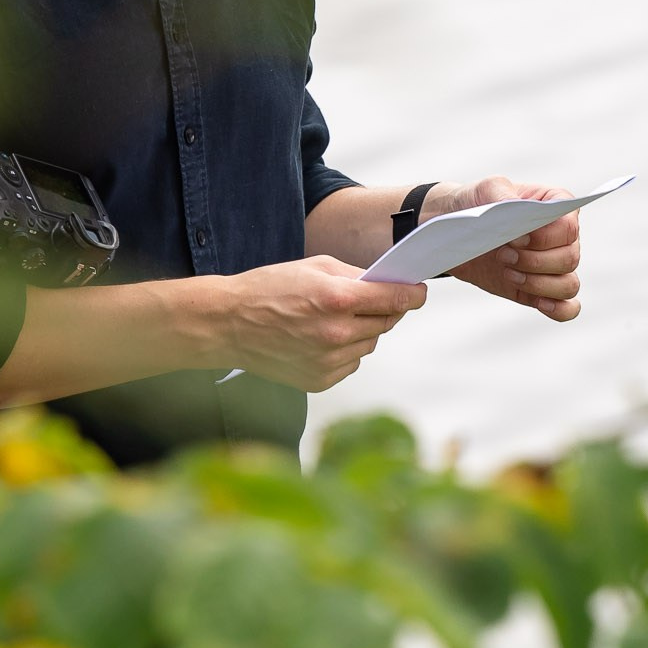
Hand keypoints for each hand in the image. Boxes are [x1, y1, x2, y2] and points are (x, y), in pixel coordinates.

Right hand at [219, 257, 424, 390]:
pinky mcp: (320, 380)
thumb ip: (356, 276)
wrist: (229, 325)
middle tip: (369, 300)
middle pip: (386, 322)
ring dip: (363, 331)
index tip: (418, 292)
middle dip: (384, 309)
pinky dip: (345, 351)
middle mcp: (337, 334)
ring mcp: (329, 361)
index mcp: (337, 299)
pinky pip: (351, 363)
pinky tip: (320, 339)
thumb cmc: (268, 290)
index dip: (413, 294)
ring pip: (370, 344)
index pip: (396, 299)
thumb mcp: (315, 267)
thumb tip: (389, 285)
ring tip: (332, 319)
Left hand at [421, 176, 582, 321]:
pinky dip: (560, 310)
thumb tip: (515, 208)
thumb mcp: (484, 188)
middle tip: (503, 255)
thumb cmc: (477, 203)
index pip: (568, 227)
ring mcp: (553, 265)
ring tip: (508, 273)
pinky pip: (567, 307)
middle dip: (534, 262)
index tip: (514, 238)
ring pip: (569, 284)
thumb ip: (500, 192)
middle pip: (569, 258)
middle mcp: (562, 237)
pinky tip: (541, 304)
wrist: (456, 232)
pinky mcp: (540, 290)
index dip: (544, 237)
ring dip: (539, 284)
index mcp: (556, 206)